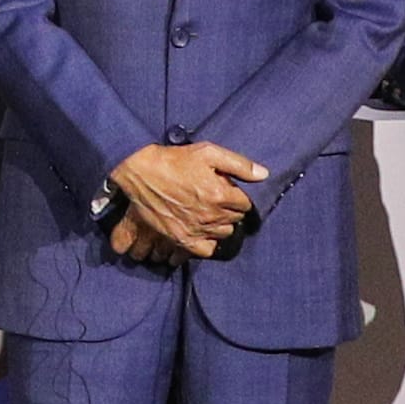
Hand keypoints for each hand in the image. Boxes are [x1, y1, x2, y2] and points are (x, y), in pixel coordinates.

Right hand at [106, 138, 267, 258]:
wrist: (140, 173)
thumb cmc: (174, 160)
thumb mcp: (207, 152)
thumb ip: (238, 164)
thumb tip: (264, 174)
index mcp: (220, 194)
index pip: (245, 204)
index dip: (237, 196)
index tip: (228, 191)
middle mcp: (211, 215)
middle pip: (234, 220)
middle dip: (229, 211)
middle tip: (217, 201)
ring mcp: (196, 229)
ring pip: (222, 234)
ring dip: (219, 225)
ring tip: (209, 215)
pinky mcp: (182, 239)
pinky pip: (206, 250)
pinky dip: (207, 243)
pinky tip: (202, 232)